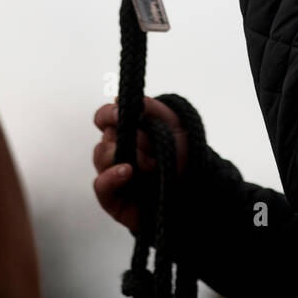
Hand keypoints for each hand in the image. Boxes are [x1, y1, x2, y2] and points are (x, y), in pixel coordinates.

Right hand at [92, 97, 188, 235]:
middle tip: (148, 141)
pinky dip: (110, 176)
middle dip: (126, 136)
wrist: (196, 190)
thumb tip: (118, 99)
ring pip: (100, 157)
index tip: (120, 112)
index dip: (109, 113)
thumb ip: (151, 108)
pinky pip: (100, 185)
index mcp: (127, 132)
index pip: (104, 118)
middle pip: (104, 137)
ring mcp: (113, 174)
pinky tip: (127, 171)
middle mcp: (117, 151)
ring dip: (122, 154)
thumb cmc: (182, 157)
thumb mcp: (174, 125)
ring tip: (148, 162)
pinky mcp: (113, 198)